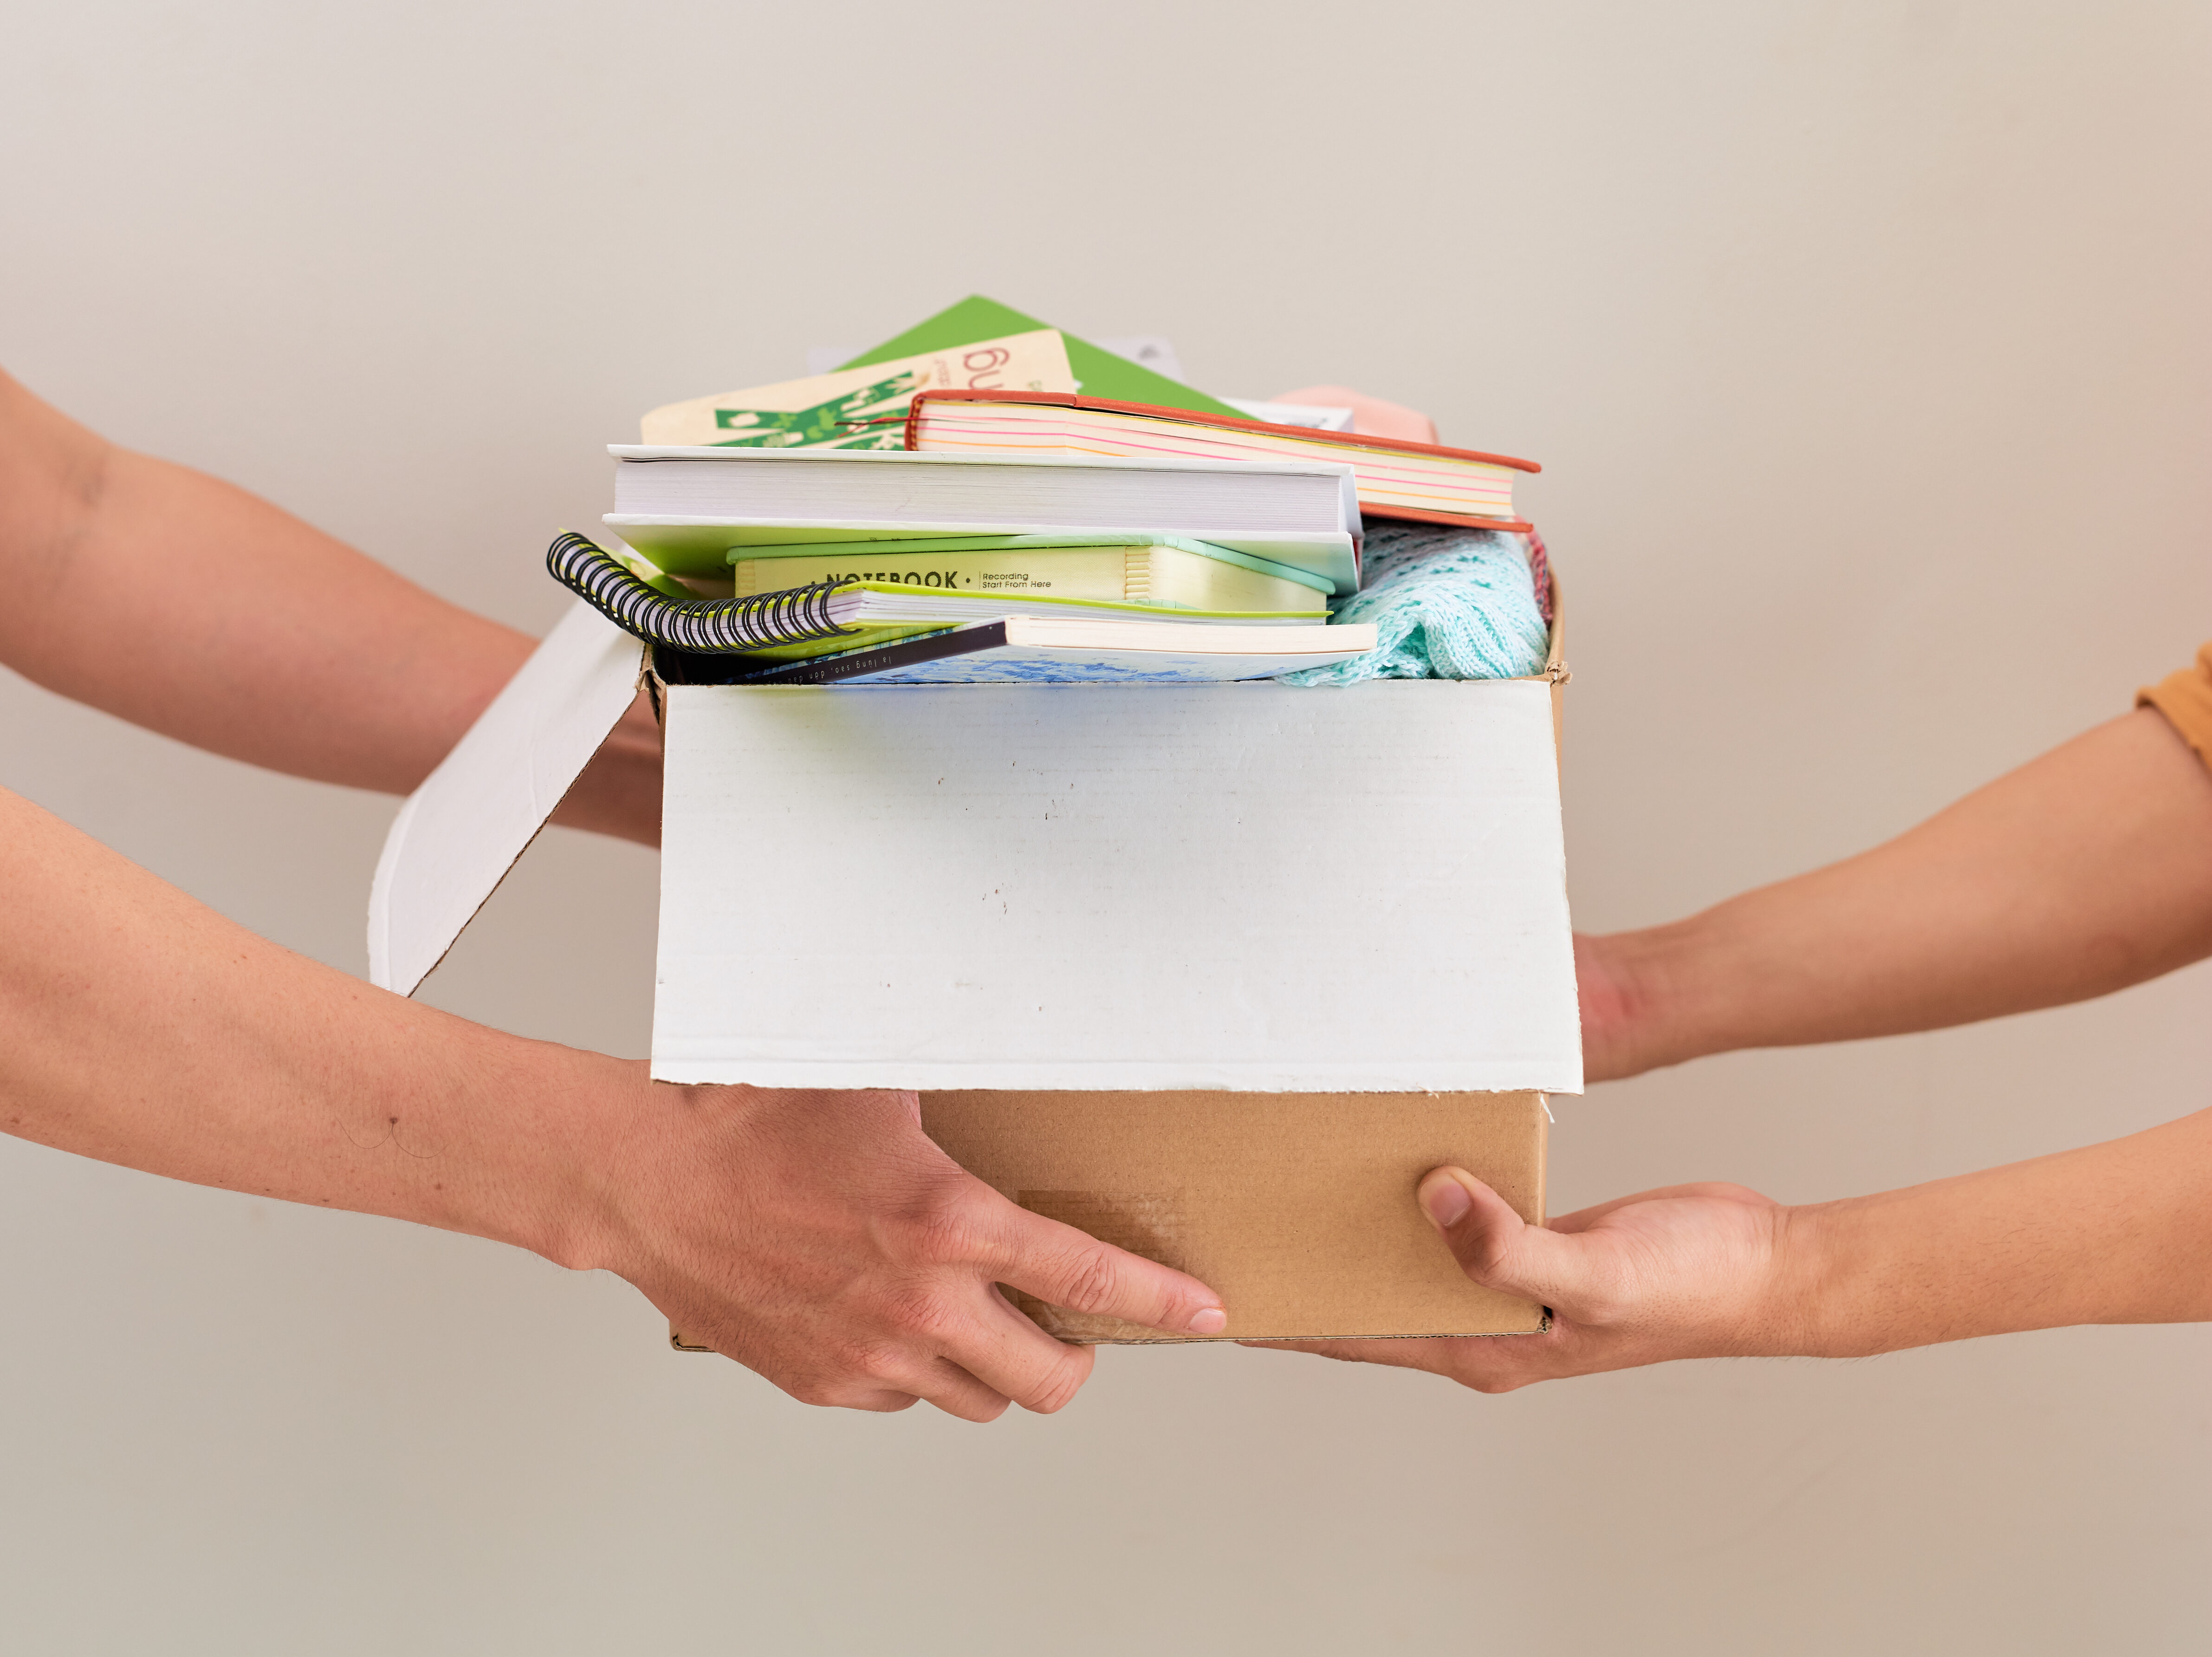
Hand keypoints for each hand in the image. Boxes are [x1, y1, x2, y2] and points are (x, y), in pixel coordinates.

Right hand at [582, 1083, 1227, 1418]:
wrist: (650, 1179)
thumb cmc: (758, 1121)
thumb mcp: (882, 1089)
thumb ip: (962, 1104)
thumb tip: (1024, 1077)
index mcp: (949, 1223)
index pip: (1090, 1279)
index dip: (1162, 1300)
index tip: (1207, 1312)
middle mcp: (920, 1305)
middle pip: (1051, 1382)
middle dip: (1077, 1358)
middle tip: (1069, 1322)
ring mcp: (871, 1356)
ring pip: (981, 1401)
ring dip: (996, 1366)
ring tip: (976, 1313)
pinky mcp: (825, 1384)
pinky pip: (906, 1400)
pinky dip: (920, 1371)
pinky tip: (894, 1316)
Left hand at [1245, 1168, 1791, 1390]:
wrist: (1761, 1263)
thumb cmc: (1691, 1285)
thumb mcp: (1594, 1271)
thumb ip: (1509, 1248)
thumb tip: (1434, 1198)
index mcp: (1484, 1347)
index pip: (1356, 1336)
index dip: (1288, 1319)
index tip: (1221, 1293)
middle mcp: (1484, 1321)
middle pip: (1369, 1297)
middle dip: (1307, 1268)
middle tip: (1240, 1220)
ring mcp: (1507, 1282)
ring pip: (1409, 1253)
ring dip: (1360, 1225)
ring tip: (1293, 1180)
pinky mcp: (1528, 1238)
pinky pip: (1456, 1216)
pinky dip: (1421, 1191)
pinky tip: (1391, 1153)